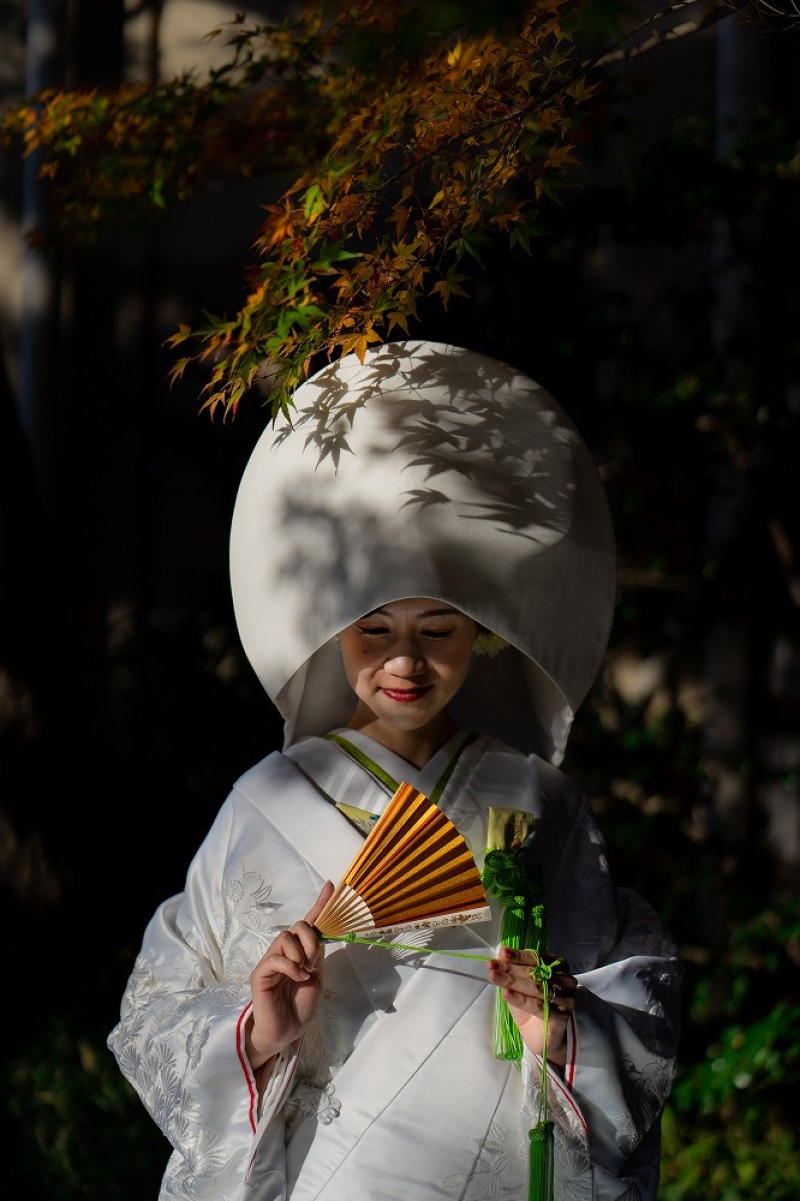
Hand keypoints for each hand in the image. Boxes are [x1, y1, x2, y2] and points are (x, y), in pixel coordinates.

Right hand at [246, 881, 334, 1070]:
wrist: (286, 1031)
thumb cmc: (300, 1007)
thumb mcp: (316, 978)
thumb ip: (316, 956)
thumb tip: (319, 934)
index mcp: (301, 951)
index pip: (309, 923)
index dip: (321, 903)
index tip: (332, 885)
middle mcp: (285, 951)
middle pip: (298, 925)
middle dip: (311, 940)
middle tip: (314, 962)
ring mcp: (271, 960)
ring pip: (285, 937)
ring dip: (301, 954)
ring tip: (303, 973)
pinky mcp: (261, 973)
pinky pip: (276, 958)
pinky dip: (291, 966)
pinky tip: (297, 978)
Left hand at [487, 947, 576, 1068]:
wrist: (542, 1036)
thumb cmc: (532, 1005)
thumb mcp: (519, 985)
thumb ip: (512, 970)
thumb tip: (499, 954)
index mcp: (558, 967)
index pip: (537, 958)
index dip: (518, 956)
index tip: (501, 954)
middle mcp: (566, 981)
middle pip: (536, 972)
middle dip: (511, 968)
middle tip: (492, 968)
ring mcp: (566, 999)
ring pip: (537, 987)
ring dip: (514, 982)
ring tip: (495, 978)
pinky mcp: (561, 1017)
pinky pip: (539, 1006)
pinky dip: (521, 999)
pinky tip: (507, 994)